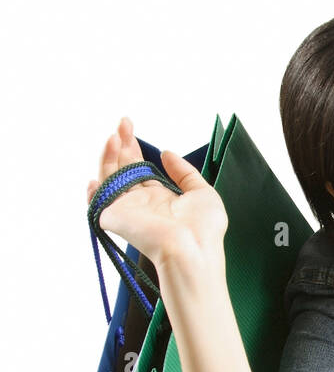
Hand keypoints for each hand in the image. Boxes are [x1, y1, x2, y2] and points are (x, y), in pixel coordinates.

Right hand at [86, 117, 227, 271]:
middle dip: (122, 144)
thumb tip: (167, 153)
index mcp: (159, 198)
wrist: (192, 249)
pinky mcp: (114, 217)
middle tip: (124, 122)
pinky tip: (96, 173)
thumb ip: (184, 172)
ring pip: (109, 177)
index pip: (139, 169)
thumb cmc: (203, 229)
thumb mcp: (202, 192)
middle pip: (123, 168)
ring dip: (109, 154)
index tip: (131, 127)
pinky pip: (97, 201)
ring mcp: (126, 209)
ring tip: (115, 134)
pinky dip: (93, 189)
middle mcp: (140, 202)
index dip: (133, 148)